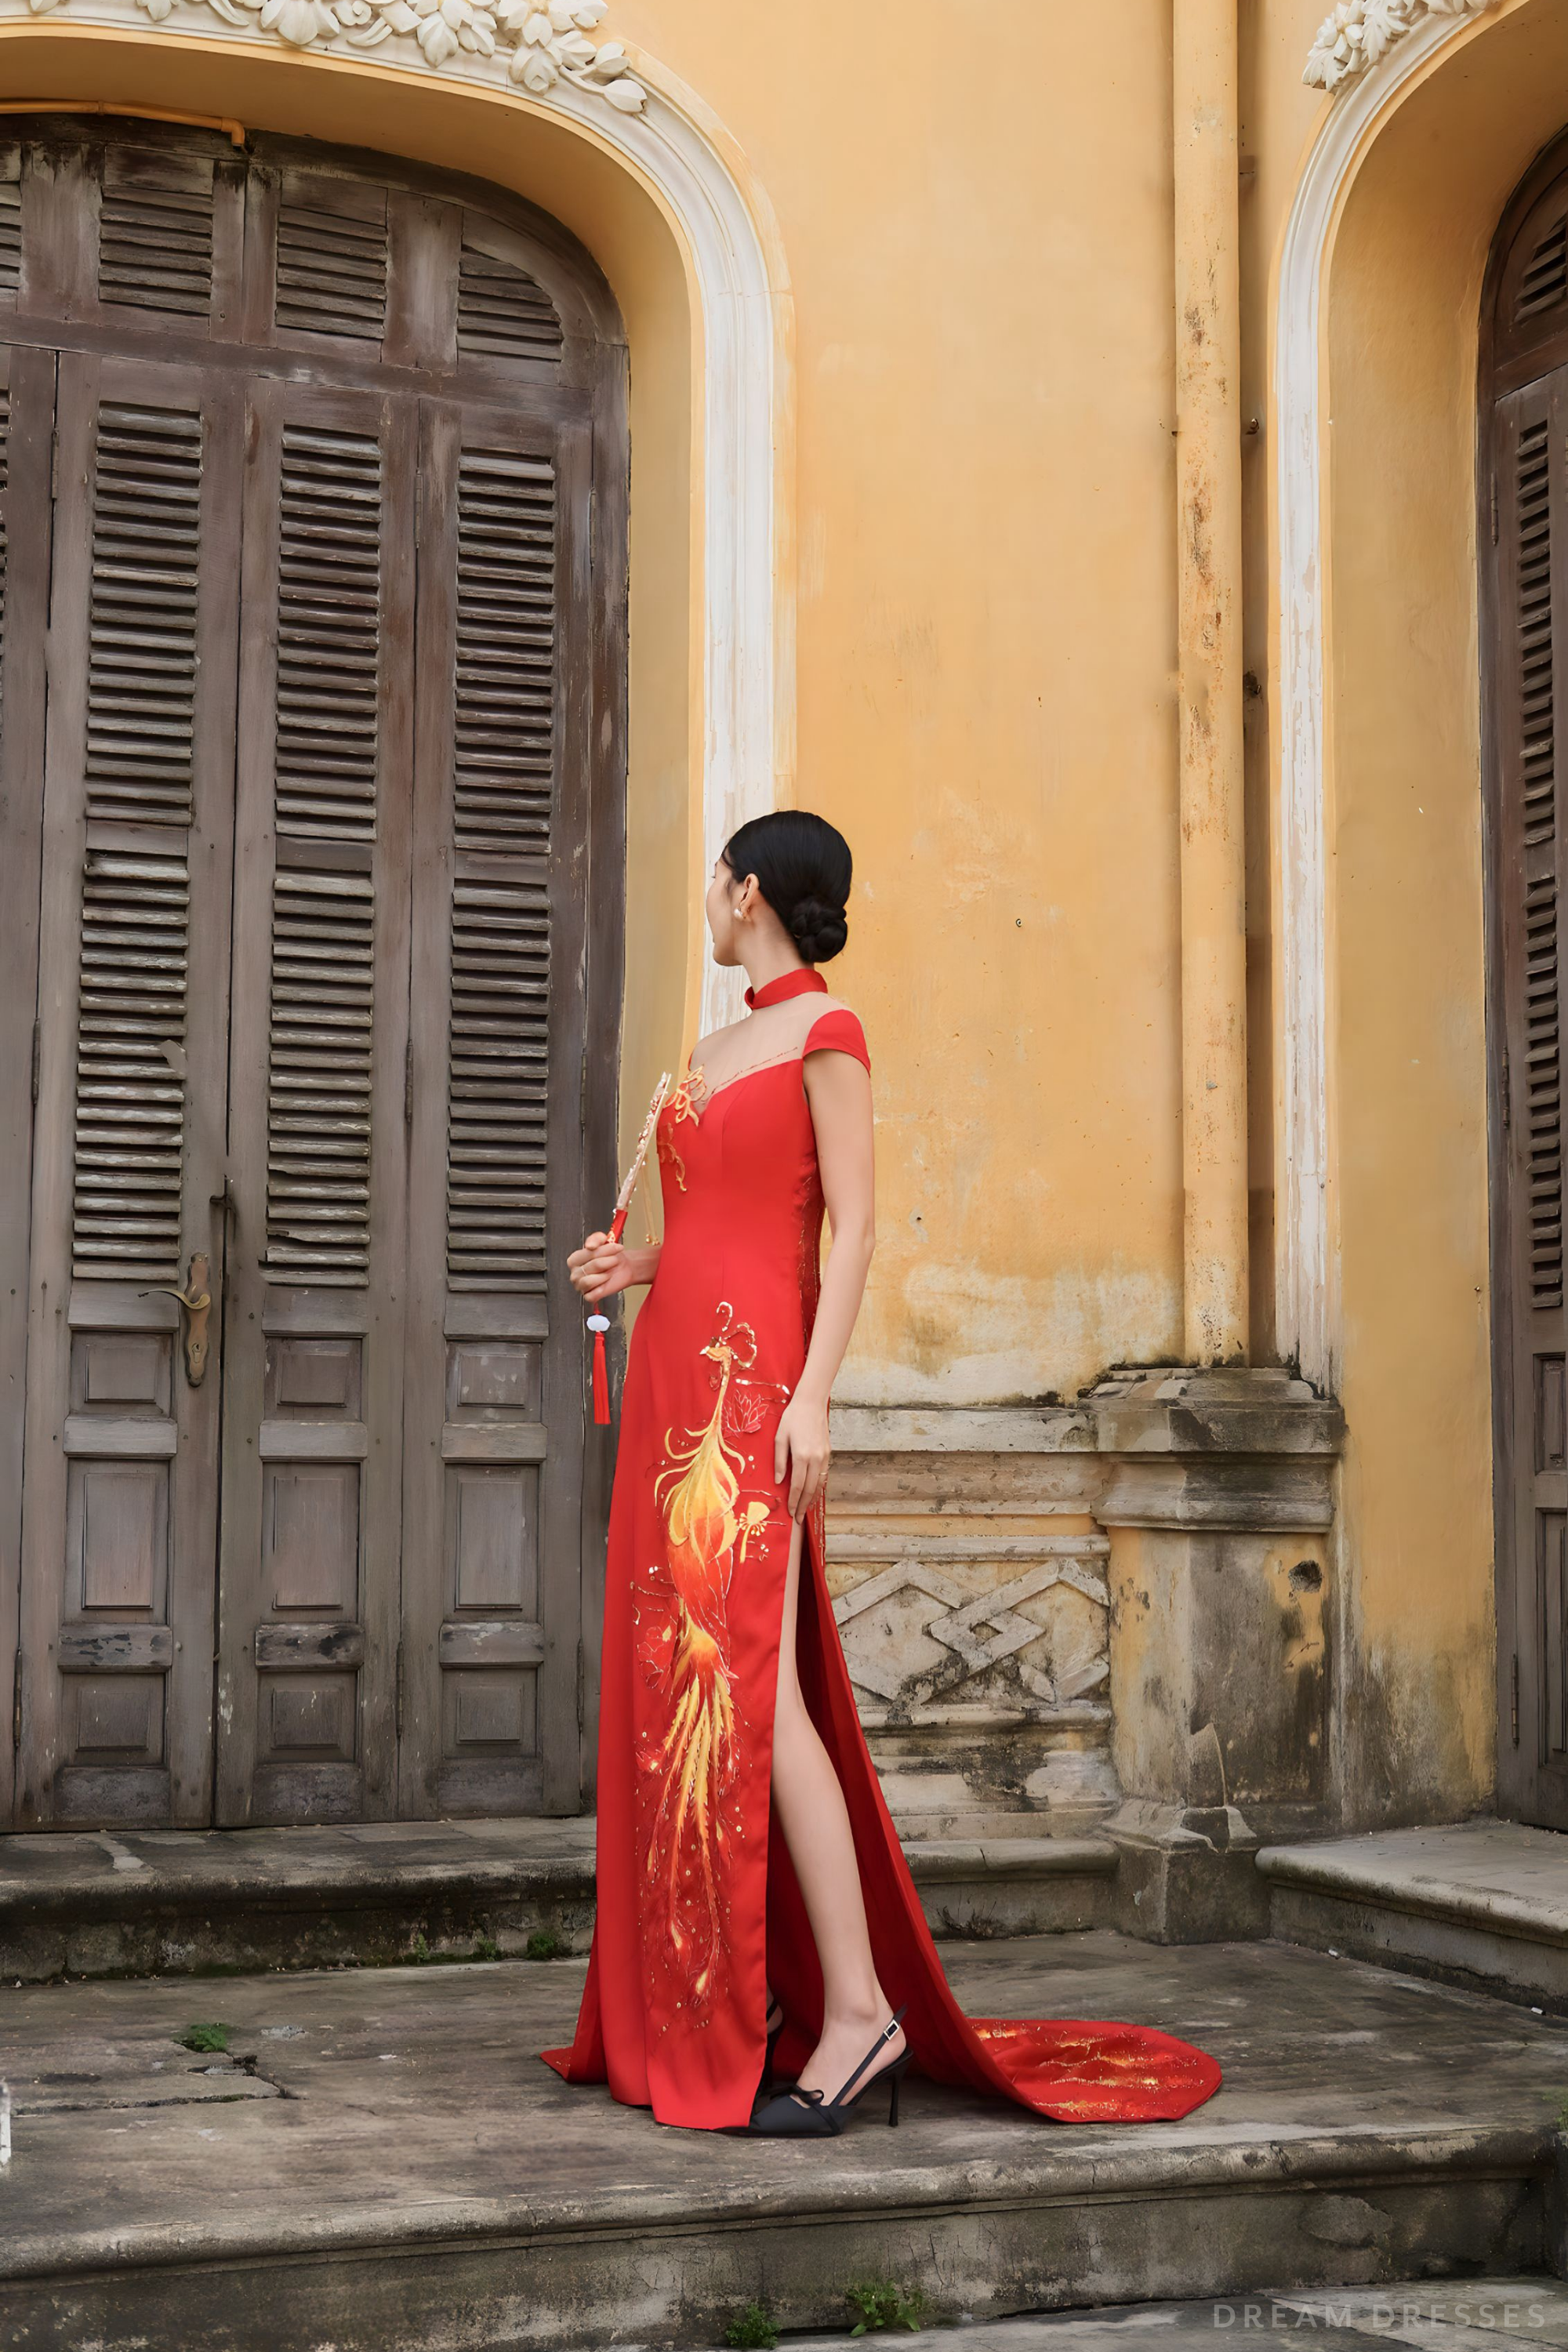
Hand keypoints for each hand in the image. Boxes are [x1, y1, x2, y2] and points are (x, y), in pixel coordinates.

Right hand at [569, 1231, 635, 1302]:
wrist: (622, 1268)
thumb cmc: (611, 1256)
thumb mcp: (604, 1241)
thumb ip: (596, 1238)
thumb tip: (589, 1245)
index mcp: (575, 1259)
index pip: (587, 1253)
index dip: (603, 1250)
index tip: (616, 1247)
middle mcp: (575, 1273)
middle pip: (593, 1265)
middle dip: (609, 1261)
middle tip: (615, 1259)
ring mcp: (580, 1285)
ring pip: (590, 1281)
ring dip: (605, 1274)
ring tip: (610, 1271)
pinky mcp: (588, 1296)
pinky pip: (592, 1295)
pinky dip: (601, 1288)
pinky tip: (606, 1282)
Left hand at [774, 1390, 829, 1521]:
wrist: (811, 1403)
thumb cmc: (792, 1418)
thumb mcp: (780, 1438)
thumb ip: (779, 1461)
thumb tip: (778, 1481)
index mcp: (801, 1456)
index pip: (797, 1486)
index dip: (794, 1501)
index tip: (790, 1513)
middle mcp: (815, 1459)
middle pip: (810, 1489)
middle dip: (803, 1506)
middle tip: (798, 1519)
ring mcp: (824, 1456)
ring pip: (820, 1484)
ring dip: (812, 1499)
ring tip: (805, 1510)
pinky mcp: (829, 1453)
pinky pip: (824, 1476)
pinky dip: (819, 1487)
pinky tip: (813, 1493)